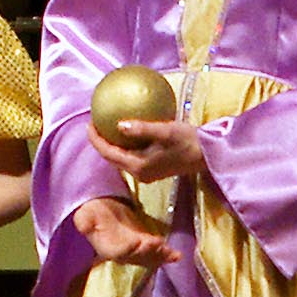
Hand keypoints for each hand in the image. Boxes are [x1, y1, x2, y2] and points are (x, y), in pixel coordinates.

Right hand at [67, 194, 172, 268]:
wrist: (102, 212)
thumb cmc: (93, 213)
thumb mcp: (85, 215)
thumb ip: (84, 221)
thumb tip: (83, 225)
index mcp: (106, 248)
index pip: (117, 252)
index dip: (127, 249)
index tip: (137, 242)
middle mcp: (122, 254)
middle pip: (137, 257)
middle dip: (149, 253)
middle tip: (158, 244)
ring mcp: (135, 251)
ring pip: (149, 258)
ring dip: (161, 256)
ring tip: (172, 254)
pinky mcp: (146, 245)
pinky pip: (157, 253)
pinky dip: (167, 255)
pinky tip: (177, 255)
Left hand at [89, 114, 206, 187]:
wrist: (207, 154)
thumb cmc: (189, 141)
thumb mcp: (166, 131)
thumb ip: (142, 129)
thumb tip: (120, 125)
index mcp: (139, 166)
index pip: (109, 154)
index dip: (96, 139)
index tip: (89, 123)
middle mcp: (140, 173)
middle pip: (111, 158)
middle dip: (100, 142)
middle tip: (94, 122)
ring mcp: (146, 173)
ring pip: (120, 158)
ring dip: (112, 144)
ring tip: (105, 126)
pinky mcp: (153, 169)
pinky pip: (131, 156)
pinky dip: (124, 145)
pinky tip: (126, 131)